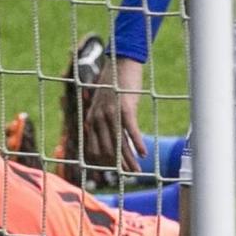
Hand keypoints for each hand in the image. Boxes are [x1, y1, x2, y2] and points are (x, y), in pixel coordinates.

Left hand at [81, 54, 146, 175]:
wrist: (120, 61)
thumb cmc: (113, 82)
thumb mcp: (102, 102)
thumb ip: (102, 118)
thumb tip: (109, 134)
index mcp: (91, 119)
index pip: (94, 148)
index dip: (104, 161)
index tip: (114, 169)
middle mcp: (98, 118)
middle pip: (108, 149)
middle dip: (119, 164)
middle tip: (130, 174)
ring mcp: (111, 114)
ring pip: (120, 143)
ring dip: (129, 159)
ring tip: (137, 171)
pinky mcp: (125, 108)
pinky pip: (131, 131)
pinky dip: (138, 143)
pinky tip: (144, 153)